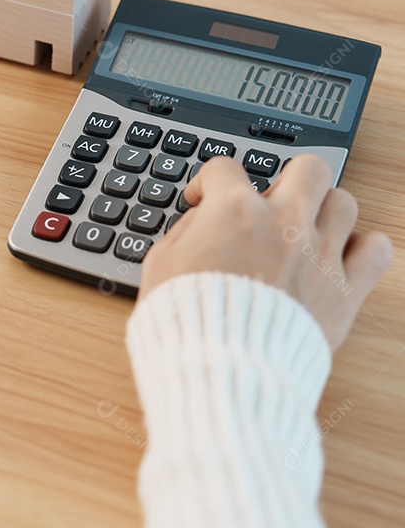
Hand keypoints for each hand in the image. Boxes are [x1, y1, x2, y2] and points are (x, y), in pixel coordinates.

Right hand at [140, 154, 392, 349]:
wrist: (220, 368)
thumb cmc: (186, 322)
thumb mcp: (160, 265)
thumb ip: (185, 231)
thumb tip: (201, 220)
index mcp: (233, 212)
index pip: (224, 168)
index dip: (208, 181)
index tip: (204, 199)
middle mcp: (282, 223)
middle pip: (307, 168)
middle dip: (288, 178)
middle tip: (273, 199)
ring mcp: (319, 255)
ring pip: (345, 202)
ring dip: (325, 211)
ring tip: (307, 228)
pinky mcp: (344, 291)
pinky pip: (376, 250)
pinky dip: (363, 248)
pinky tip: (341, 256)